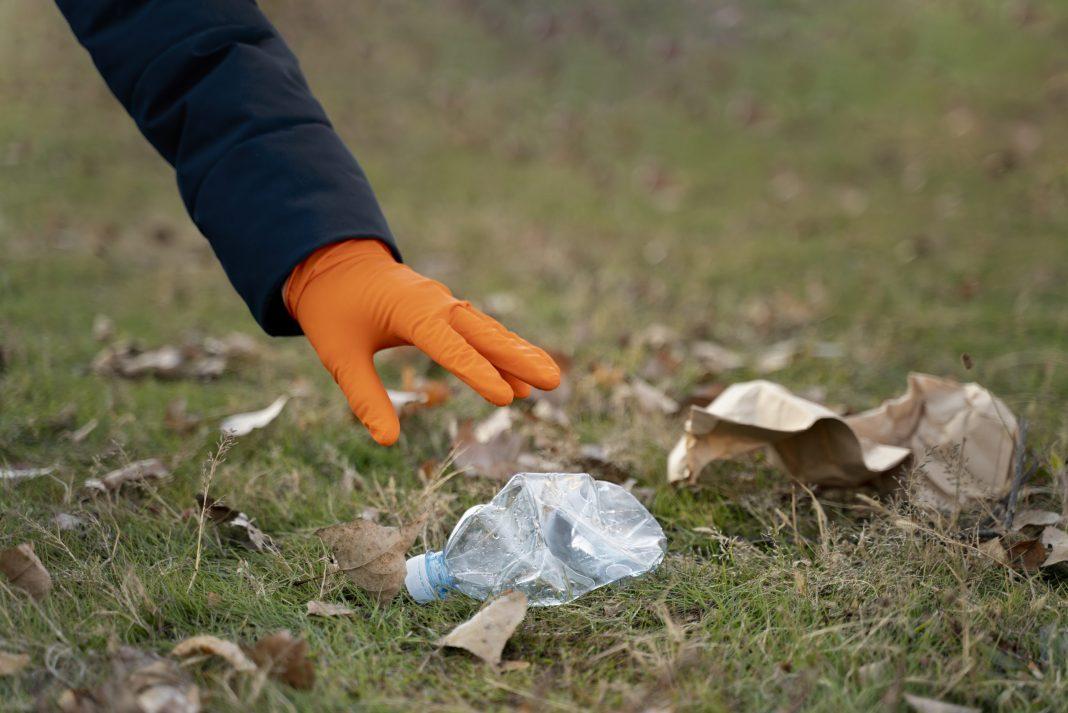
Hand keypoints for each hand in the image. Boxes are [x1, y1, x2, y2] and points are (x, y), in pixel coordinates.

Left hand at [285, 240, 560, 444]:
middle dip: (519, 358)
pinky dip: (501, 351)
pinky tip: (519, 378)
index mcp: (409, 310)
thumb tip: (386, 441)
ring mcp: (444, 304)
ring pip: (488, 331)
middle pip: (484, 334)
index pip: (448, 346)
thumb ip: (364, 396)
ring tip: (550, 380)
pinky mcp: (445, 310)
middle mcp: (435, 304)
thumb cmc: (333, 307)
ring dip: (518, 354)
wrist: (333, 262)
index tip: (505, 398)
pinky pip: (479, 332)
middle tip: (553, 381)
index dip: (476, 373)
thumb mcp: (338, 353)